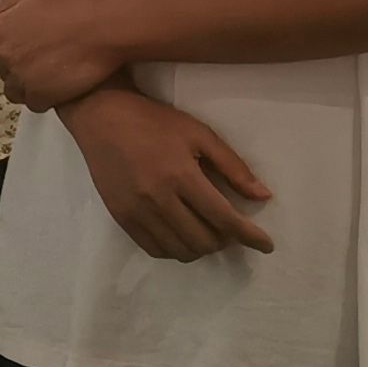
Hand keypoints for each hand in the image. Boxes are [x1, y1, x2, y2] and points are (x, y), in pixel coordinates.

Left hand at [0, 0, 132, 109]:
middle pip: (1, 71)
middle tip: (41, 60)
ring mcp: (22, 78)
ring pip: (14, 91)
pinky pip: (34, 104)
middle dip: (16, 66)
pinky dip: (44, 98)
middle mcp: (5, 57)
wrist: (103, 27)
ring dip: (27, 85)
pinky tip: (60, 86)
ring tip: (51, 75)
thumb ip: (2, 9)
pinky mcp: (41, 96)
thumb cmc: (70, 6)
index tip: (13, 51)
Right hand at [58, 85, 273, 259]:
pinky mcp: (120, 217)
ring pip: (180, 251)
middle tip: (230, 228)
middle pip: (204, 241)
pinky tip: (181, 235)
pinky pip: (154, 250)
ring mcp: (136, 211)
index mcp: (181, 176)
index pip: (224, 219)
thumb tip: (263, 196)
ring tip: (206, 232)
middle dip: (226, 241)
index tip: (267, 245)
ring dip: (202, 248)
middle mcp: (157, 199)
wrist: (100, 115)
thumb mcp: (198, 133)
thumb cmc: (153, 120)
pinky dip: (175, 250)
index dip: (250, 236)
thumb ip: (232, 166)